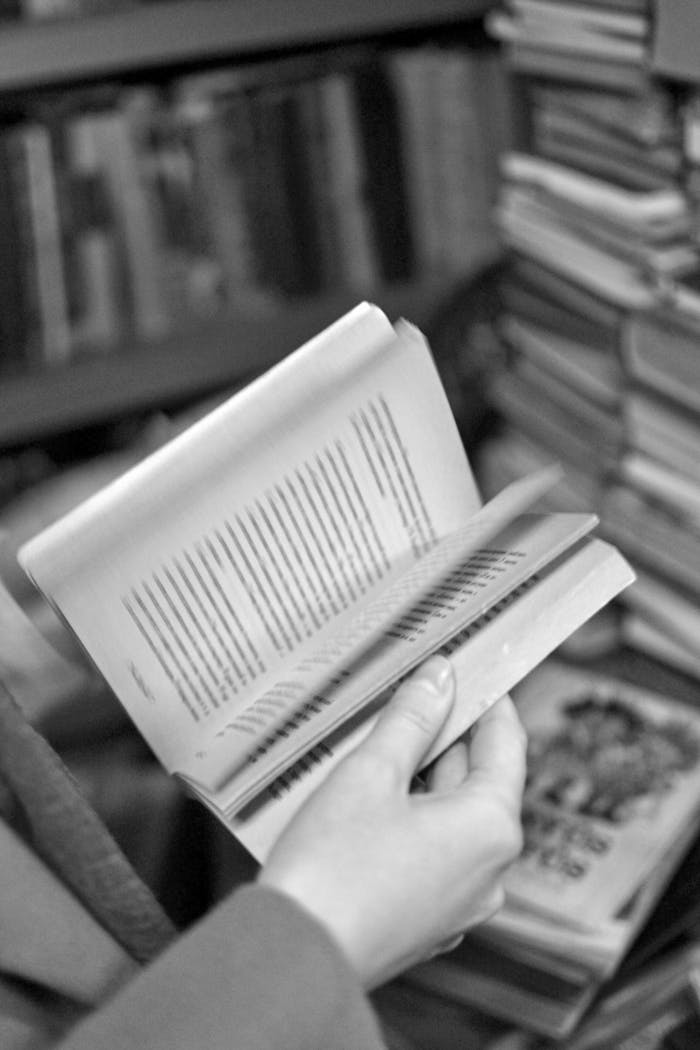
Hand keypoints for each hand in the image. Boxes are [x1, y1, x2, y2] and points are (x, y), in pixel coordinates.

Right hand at [259, 655, 526, 988]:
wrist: (295, 957)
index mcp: (491, 828)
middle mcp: (490, 869)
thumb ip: (412, 719)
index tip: (470, 666)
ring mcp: (461, 900)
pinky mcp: (430, 917)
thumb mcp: (372, 774)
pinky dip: (414, 816)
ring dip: (424, 776)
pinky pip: (435, 850)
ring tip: (384, 741)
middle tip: (414, 693)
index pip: (507, 744)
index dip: (488, 699)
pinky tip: (374, 796)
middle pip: (479, 780)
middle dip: (447, 736)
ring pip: (453, 815)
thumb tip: (440, 676)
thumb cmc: (332, 869)